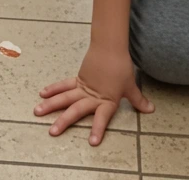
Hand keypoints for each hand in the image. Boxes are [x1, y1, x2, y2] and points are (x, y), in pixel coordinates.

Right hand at [34, 45, 152, 144]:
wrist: (111, 46)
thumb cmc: (121, 66)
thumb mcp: (131, 85)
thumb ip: (138, 100)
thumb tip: (150, 109)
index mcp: (106, 100)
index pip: (103, 117)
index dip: (98, 129)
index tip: (92, 142)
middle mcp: (92, 96)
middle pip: (76, 110)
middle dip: (64, 121)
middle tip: (52, 131)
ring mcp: (83, 87)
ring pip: (65, 97)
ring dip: (51, 105)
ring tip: (37, 111)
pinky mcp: (78, 79)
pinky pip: (64, 86)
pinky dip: (53, 89)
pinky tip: (42, 94)